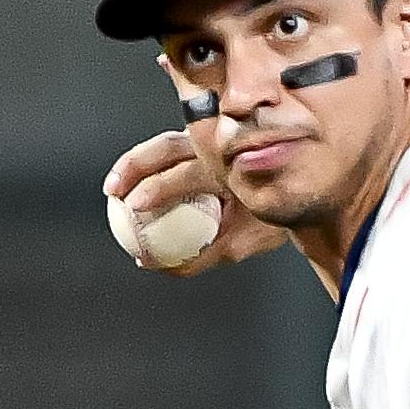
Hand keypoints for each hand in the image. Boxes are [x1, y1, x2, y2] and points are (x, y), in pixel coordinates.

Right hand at [102, 127, 287, 275]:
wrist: (296, 195)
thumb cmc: (268, 222)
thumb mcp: (240, 243)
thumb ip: (199, 256)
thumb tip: (153, 265)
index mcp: (230, 170)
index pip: (187, 174)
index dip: (159, 188)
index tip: (137, 205)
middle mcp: (218, 151)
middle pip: (167, 148)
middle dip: (135, 166)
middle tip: (114, 193)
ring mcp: (209, 144)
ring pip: (164, 145)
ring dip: (134, 163)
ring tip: (113, 188)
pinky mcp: (202, 145)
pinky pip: (169, 153)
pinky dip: (146, 167)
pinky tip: (129, 186)